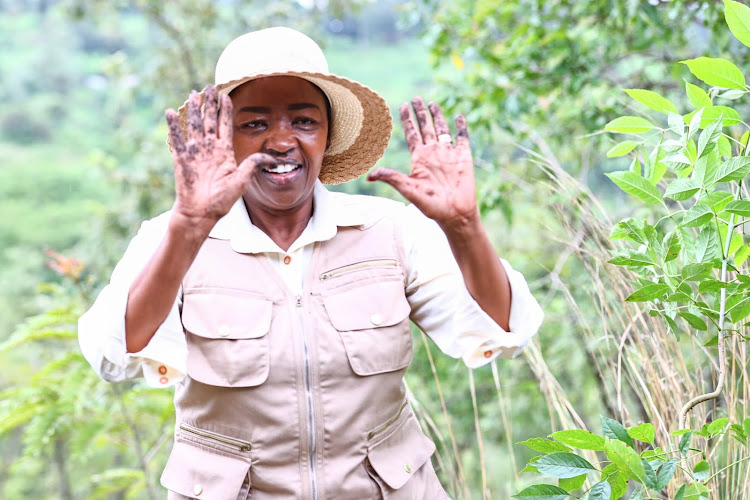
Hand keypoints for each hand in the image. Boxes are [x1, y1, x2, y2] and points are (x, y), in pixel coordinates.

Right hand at [165, 85, 274, 231]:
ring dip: (193, 110)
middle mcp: (209, 148)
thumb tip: (272, 158)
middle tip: (209, 87)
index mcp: (224, 152)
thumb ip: (253, 165)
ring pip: (193, 125)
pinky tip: (170, 112)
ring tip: (192, 95)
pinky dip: (173, 126)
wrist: (202, 212)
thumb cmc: (222, 199)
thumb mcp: (242, 180)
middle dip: (209, 104)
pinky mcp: (181, 159)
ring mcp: (194, 152)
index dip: (225, 110)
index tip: (226, 95)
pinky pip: (177, 139)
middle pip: (209, 120)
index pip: (225, 125)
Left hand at [367, 97, 477, 227]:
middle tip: (416, 98)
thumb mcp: (409, 190)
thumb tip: (369, 176)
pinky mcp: (463, 157)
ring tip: (432, 103)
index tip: (403, 105)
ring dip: (438, 116)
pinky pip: (462, 138)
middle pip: (425, 127)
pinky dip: (461, 127)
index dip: (407, 119)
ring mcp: (448, 154)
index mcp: (419, 158)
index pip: (412, 133)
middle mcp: (433, 153)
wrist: (455, 214)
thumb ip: (392, 178)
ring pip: (442, 129)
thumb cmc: (431, 206)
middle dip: (420, 113)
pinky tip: (459, 116)